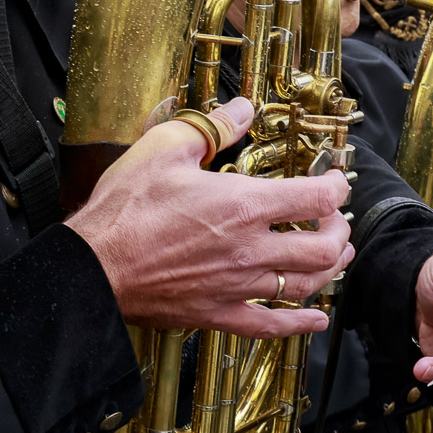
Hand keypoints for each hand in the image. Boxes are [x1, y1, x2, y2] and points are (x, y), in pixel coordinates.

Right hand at [66, 97, 350, 338]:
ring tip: (337, 256)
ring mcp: (237, 286)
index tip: (334, 179)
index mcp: (243, 205)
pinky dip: (299, 324)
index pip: (315, 198)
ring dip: (329, 270)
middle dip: (338, 230)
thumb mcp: (165, 147)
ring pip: (304, 286)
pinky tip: (315, 320)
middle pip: (322, 248)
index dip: (335, 187)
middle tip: (335, 219)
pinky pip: (270, 325)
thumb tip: (243, 108)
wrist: (94, 267)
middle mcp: (250, 250)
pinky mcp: (218, 313)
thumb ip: (212, 127)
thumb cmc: (125, 209)